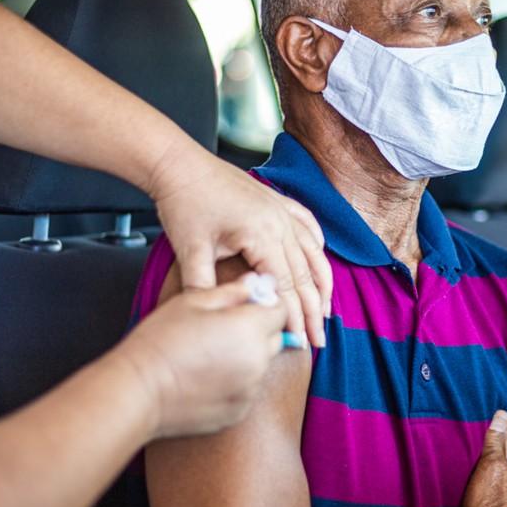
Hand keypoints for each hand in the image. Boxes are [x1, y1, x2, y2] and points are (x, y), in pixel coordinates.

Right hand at [117, 274, 286, 439]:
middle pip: (275, 338)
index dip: (266, 304)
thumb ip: (231, 291)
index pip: (280, 310)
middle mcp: (258, 360)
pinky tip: (205, 377)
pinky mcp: (239, 410)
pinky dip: (235, 382)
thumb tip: (254, 282)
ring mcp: (250, 389)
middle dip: (257, 330)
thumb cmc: (160, 342)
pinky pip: (247, 389)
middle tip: (222, 329)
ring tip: (208, 355)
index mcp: (250, 328)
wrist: (139, 391)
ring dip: (246, 357)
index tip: (248, 305)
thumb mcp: (192, 302)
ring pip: (260, 365)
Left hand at [148, 140, 332, 347]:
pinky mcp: (277, 201)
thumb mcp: (190, 251)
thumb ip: (203, 288)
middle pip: (305, 275)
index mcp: (261, 234)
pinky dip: (317, 247)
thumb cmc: (184, 204)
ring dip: (322, 284)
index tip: (300, 341)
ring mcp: (282, 210)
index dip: (294, 317)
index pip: (286, 286)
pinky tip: (320, 262)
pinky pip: (307, 226)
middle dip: (314, 310)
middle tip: (319, 340)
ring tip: (327, 310)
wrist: (180, 165)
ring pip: (313, 252)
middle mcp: (279, 222)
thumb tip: (214, 320)